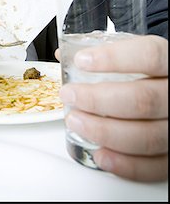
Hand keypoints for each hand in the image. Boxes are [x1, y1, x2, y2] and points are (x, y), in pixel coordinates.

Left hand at [55, 35, 167, 181]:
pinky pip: (155, 167)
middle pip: (142, 99)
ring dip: (103, 131)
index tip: (82, 60)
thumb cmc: (152, 71)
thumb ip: (105, 52)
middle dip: (97, 99)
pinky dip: (125, 164)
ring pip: (147, 137)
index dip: (113, 59)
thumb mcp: (135, 52)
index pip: (149, 56)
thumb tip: (64, 56)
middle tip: (70, 94)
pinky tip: (100, 153)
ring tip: (76, 121)